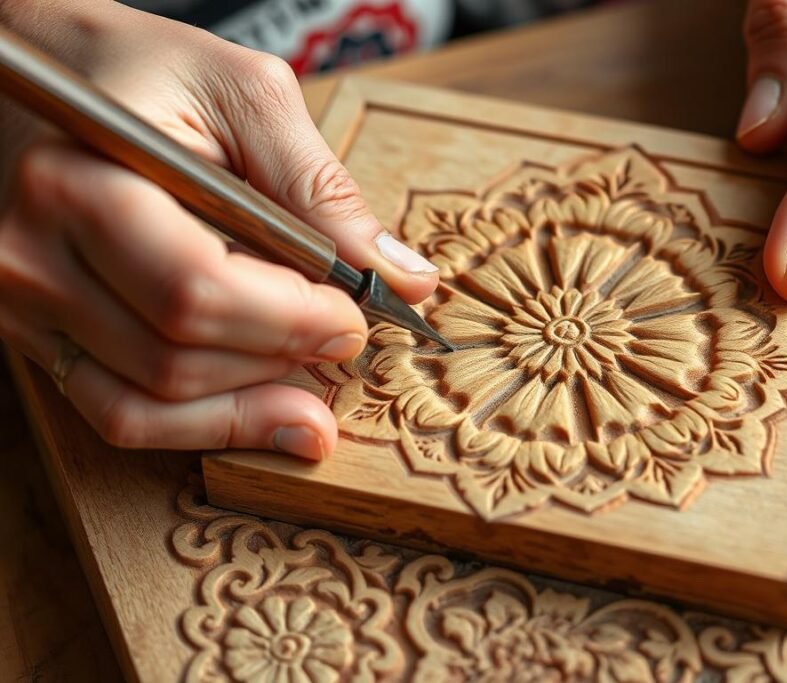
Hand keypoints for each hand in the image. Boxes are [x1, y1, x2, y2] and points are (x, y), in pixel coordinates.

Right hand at [0, 2, 438, 458]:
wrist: (34, 74)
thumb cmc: (135, 67)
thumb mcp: (240, 92)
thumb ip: (319, 186)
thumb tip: (400, 276)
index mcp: (80, 181)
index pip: (196, 290)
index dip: (291, 320)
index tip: (355, 315)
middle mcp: (32, 255)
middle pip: (177, 356)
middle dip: (283, 356)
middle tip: (344, 335)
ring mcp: (23, 303)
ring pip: (151, 399)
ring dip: (252, 398)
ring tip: (315, 380)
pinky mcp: (35, 332)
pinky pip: (117, 410)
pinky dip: (202, 424)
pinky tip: (268, 415)